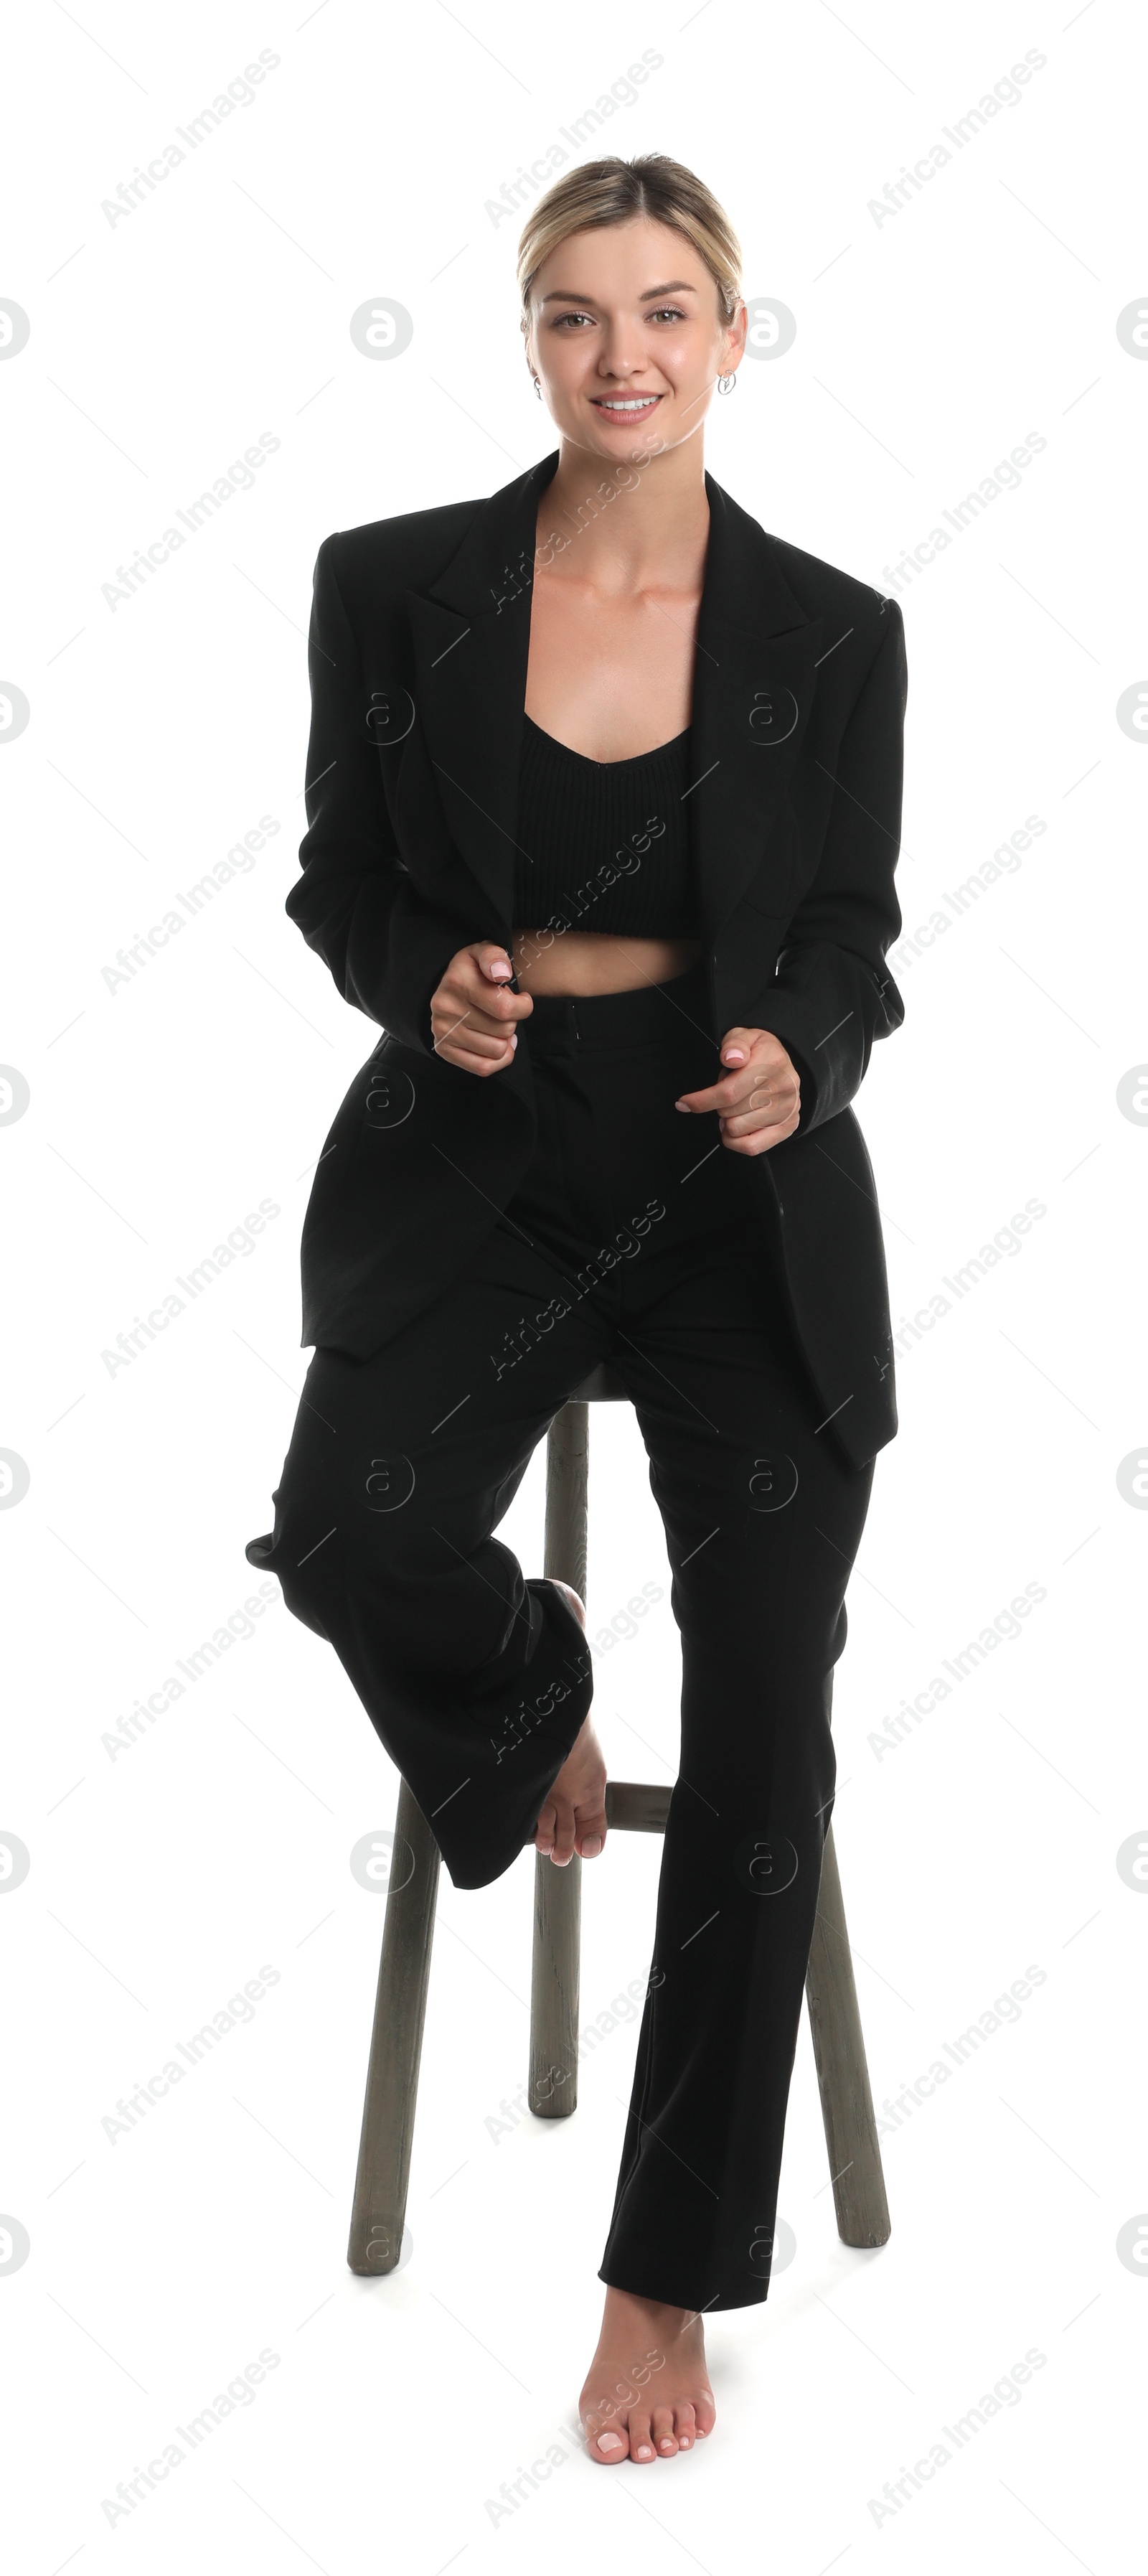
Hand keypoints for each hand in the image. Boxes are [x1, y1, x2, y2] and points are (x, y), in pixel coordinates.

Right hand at [429, 942, 532, 1073]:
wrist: (444, 988)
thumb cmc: (472, 972)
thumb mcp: (483, 953)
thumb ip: (495, 957)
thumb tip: (501, 973)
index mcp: (458, 982)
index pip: (507, 1009)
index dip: (524, 1007)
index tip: (520, 1000)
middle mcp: (446, 1008)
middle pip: (505, 1031)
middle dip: (512, 1021)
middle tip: (502, 1012)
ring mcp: (443, 1031)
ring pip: (497, 1051)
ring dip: (505, 1040)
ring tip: (497, 1026)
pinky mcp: (444, 1049)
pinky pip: (483, 1068)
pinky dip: (497, 1060)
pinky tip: (495, 1043)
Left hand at [674, 1027, 800, 1154]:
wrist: (783, 1064)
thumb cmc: (759, 1052)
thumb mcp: (744, 1036)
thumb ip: (734, 1043)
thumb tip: (731, 1057)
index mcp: (773, 1062)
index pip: (729, 1092)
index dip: (702, 1101)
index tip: (685, 1103)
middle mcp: (784, 1086)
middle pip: (729, 1113)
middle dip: (718, 1105)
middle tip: (727, 1093)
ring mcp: (788, 1109)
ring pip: (737, 1130)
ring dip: (727, 1122)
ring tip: (734, 1107)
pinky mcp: (789, 1126)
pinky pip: (752, 1147)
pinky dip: (736, 1141)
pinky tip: (735, 1128)